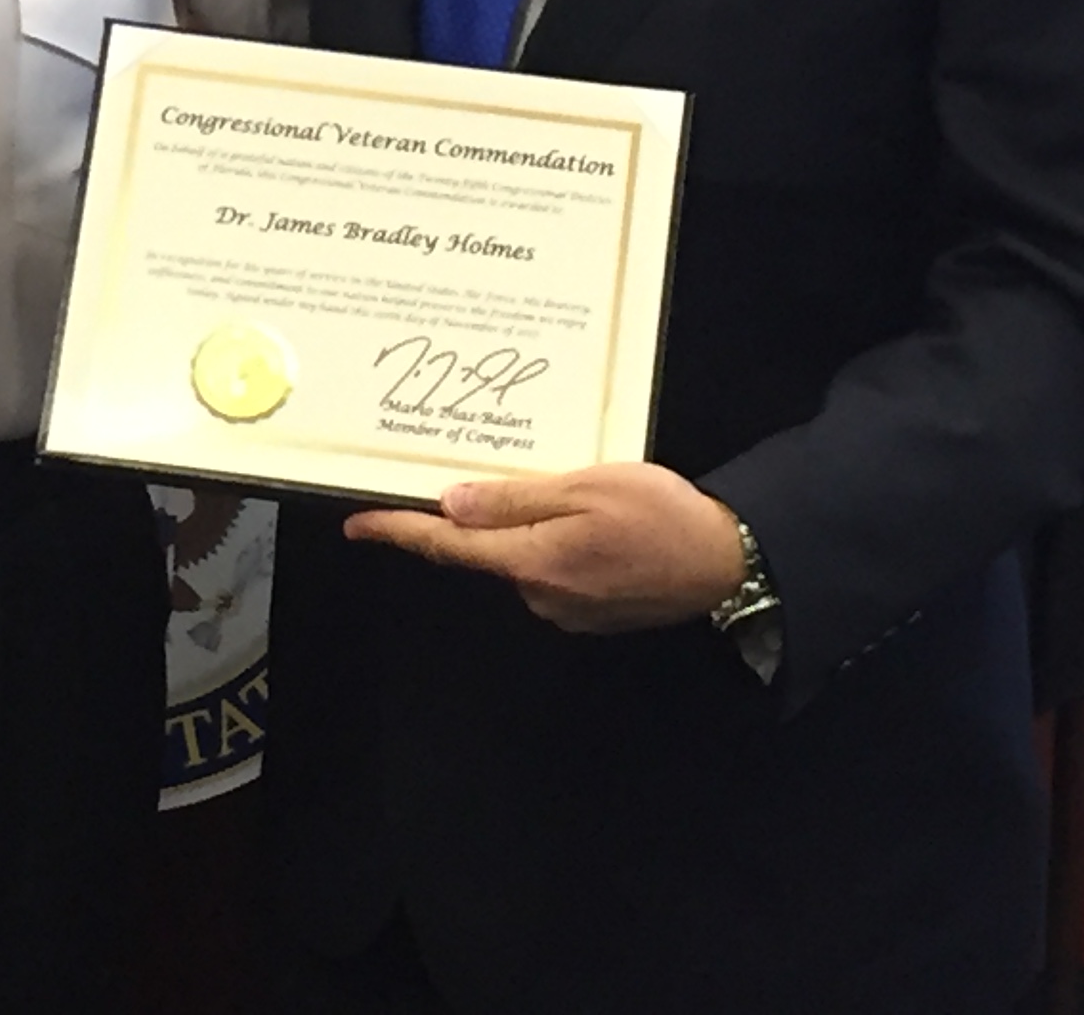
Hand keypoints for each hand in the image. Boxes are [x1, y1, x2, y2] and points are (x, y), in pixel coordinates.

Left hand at [345, 462, 747, 634]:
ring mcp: (564, 608)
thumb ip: (515, 499)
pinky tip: (590, 522)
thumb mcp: (586, 488)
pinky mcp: (589, 611)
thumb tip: (450, 504)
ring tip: (572, 491)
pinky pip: (551, 571)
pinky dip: (555, 544)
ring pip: (521, 558)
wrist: (725, 563)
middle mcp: (538, 593)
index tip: (357, 525)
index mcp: (531, 560)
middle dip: (481, 515)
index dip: (399, 532)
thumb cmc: (659, 515)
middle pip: (484, 550)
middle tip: (503, 470)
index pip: (447, 546)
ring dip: (528, 526)